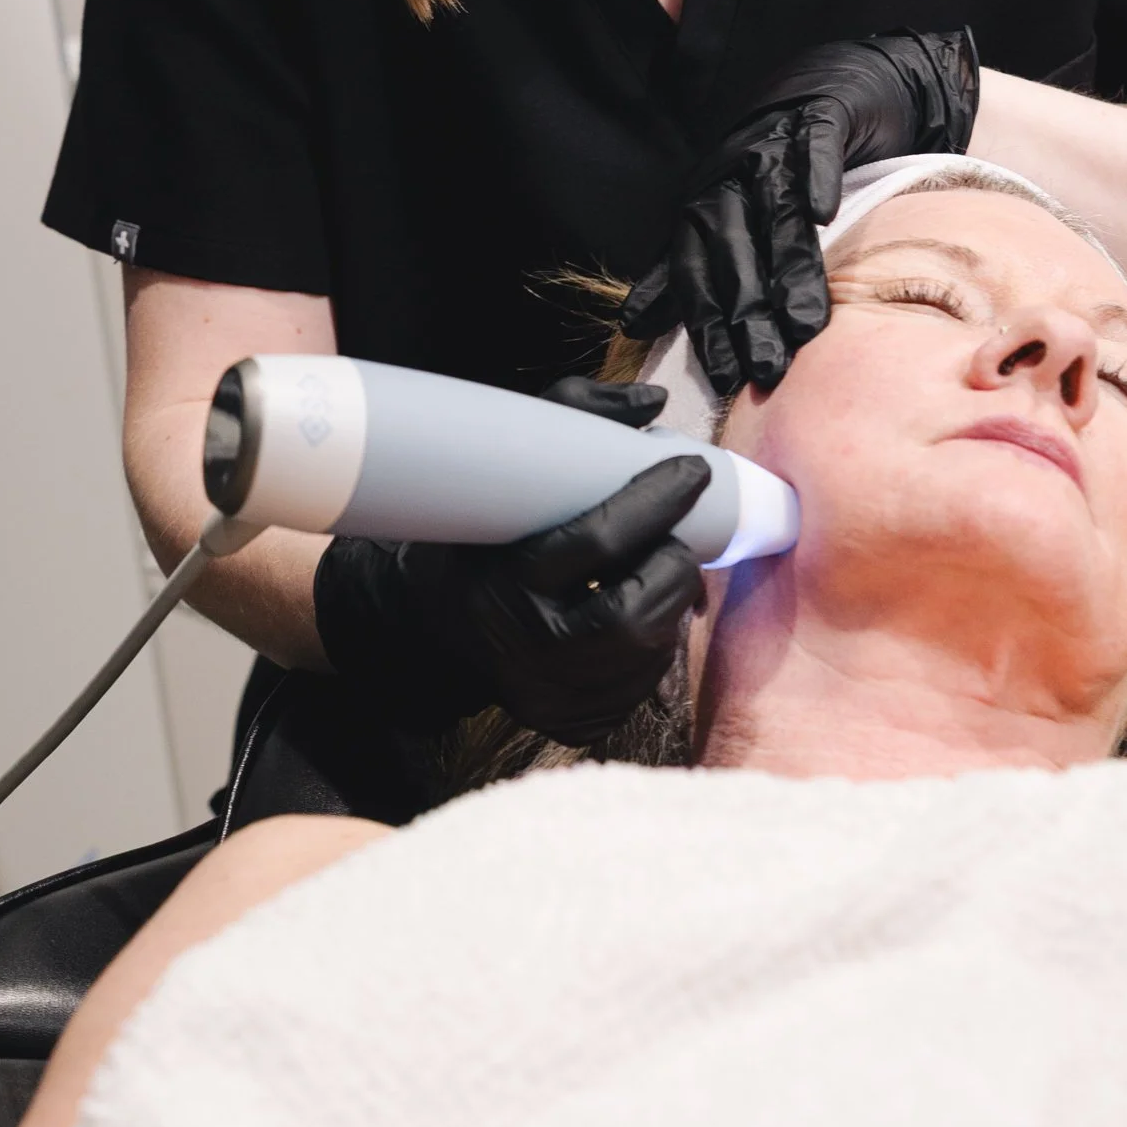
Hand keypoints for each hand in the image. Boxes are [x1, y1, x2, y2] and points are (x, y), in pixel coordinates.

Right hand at [312, 379, 710, 745]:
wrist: (437, 627)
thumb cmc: (479, 540)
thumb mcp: (502, 471)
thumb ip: (573, 416)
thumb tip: (652, 404)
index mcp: (507, 582)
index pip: (600, 540)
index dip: (655, 501)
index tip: (690, 470)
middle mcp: (529, 649)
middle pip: (636, 609)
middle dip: (671, 562)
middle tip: (676, 532)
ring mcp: (554, 695)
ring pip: (650, 649)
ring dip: (671, 601)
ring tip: (660, 566)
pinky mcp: (575, 722)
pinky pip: (643, 684)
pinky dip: (657, 642)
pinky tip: (643, 611)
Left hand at [619, 27, 979, 394]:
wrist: (832, 81)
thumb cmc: (777, 161)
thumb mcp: (728, 214)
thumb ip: (683, 268)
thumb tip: (633, 323)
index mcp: (705, 204)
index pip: (697, 271)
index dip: (707, 323)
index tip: (723, 379)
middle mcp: (730, 175)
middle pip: (735, 250)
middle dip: (746, 310)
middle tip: (766, 369)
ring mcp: (771, 143)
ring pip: (774, 211)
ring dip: (788, 266)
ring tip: (805, 324)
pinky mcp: (817, 115)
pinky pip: (814, 146)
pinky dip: (815, 175)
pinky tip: (823, 212)